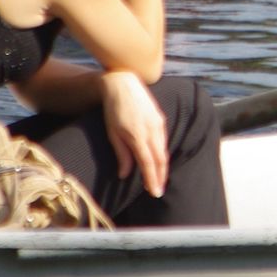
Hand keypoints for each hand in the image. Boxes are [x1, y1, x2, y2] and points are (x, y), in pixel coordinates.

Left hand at [100, 71, 167, 197]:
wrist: (123, 83)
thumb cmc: (114, 110)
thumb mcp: (113, 133)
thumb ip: (121, 154)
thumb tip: (124, 175)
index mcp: (138, 135)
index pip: (148, 163)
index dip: (152, 180)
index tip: (154, 192)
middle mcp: (152, 130)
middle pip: (160, 159)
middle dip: (160, 177)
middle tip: (158, 191)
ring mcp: (158, 123)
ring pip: (164, 150)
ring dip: (162, 167)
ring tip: (158, 179)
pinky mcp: (160, 118)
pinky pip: (163, 140)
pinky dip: (162, 153)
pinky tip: (158, 160)